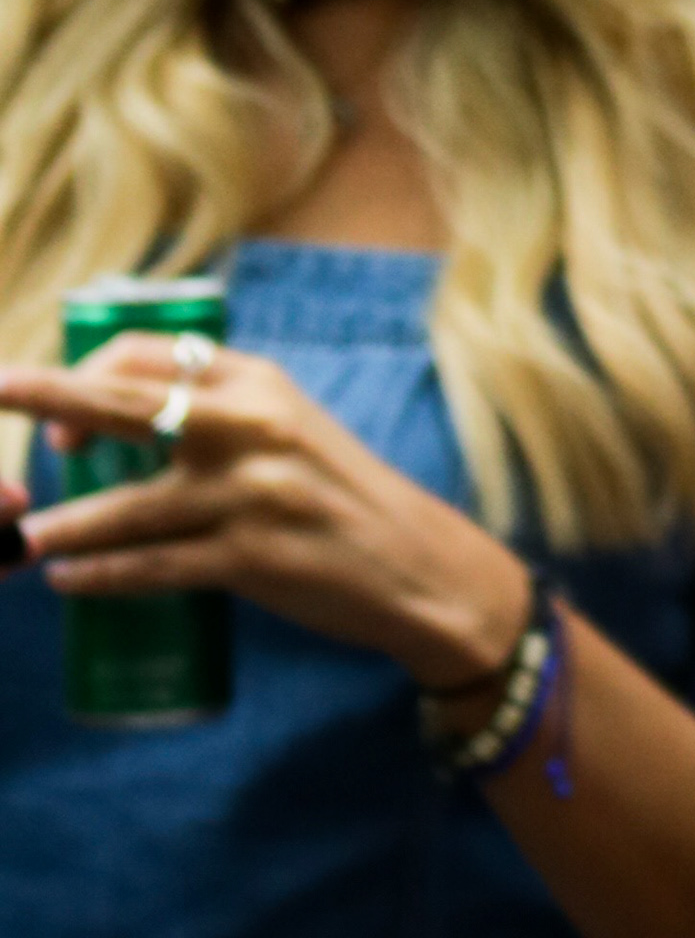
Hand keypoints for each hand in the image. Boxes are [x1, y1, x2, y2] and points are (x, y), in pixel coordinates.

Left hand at [0, 334, 529, 689]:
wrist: (413, 562)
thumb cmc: (338, 494)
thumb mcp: (288, 428)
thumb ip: (221, 413)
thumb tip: (124, 414)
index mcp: (260, 384)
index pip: (153, 356)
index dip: (89, 374)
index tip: (60, 415)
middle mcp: (252, 428)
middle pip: (127, 405)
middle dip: (49, 400)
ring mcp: (251, 495)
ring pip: (128, 505)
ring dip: (64, 525)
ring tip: (23, 541)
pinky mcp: (252, 560)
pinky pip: (153, 567)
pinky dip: (101, 575)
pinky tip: (68, 581)